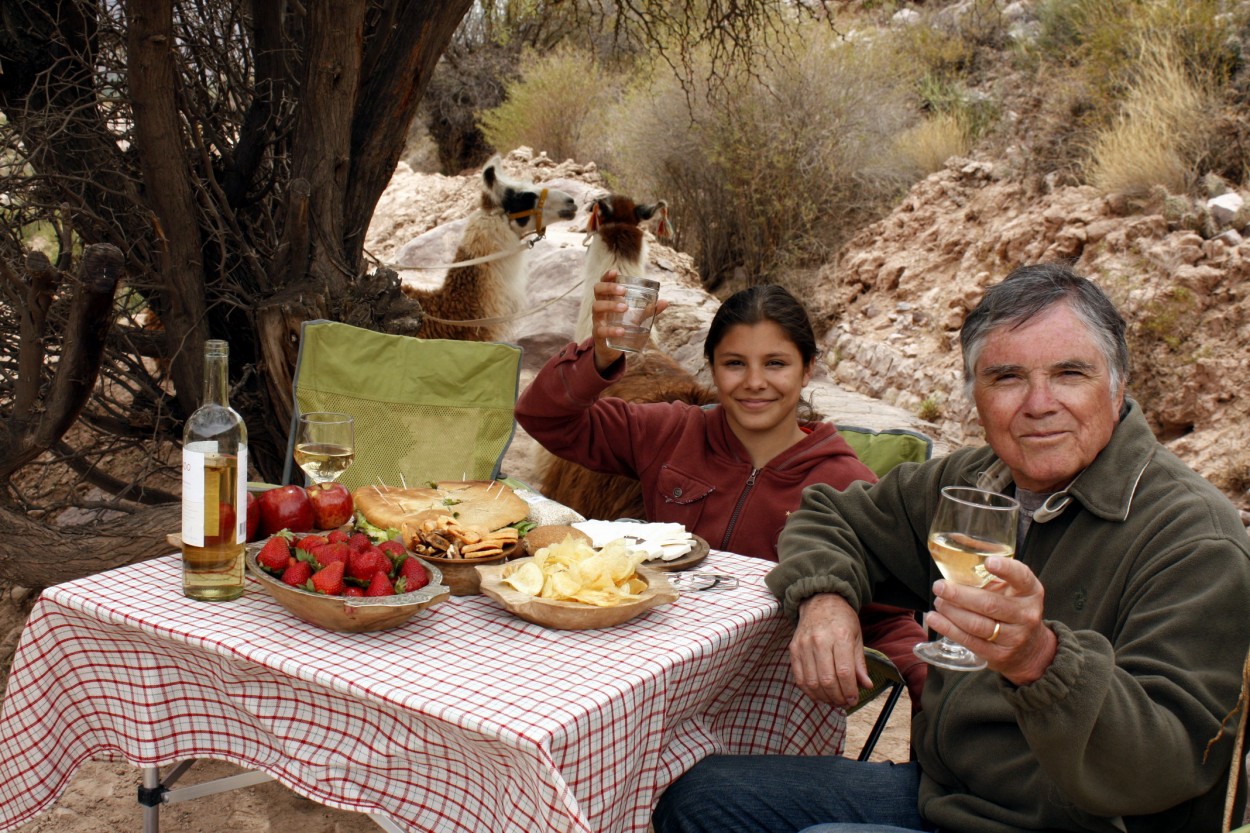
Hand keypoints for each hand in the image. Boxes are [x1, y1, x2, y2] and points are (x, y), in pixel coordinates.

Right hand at [591, 269, 669, 371]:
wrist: (612, 348)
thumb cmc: (623, 326)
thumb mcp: (636, 317)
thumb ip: (649, 310)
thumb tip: (665, 302)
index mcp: (608, 299)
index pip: (604, 283)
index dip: (607, 276)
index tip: (615, 272)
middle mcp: (600, 306)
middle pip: (597, 290)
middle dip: (609, 288)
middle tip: (624, 291)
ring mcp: (598, 320)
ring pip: (597, 307)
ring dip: (610, 305)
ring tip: (625, 307)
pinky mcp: (598, 334)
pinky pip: (601, 330)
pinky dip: (611, 330)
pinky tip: (622, 330)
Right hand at [788, 593, 873, 707]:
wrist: (819, 601)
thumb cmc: (842, 620)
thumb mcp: (857, 637)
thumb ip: (860, 663)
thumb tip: (866, 685)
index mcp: (840, 636)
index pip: (844, 672)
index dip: (849, 691)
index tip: (854, 699)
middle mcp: (820, 640)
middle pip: (827, 680)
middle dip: (838, 697)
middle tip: (844, 703)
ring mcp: (804, 645)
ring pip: (812, 682)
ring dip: (824, 697)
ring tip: (833, 700)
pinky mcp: (794, 649)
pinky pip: (799, 678)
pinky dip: (809, 691)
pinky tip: (819, 694)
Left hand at [928, 556, 1056, 684]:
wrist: (1030, 649)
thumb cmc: (1013, 609)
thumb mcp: (1012, 590)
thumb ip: (991, 577)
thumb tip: (954, 561)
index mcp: (1030, 592)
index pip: (1022, 578)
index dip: (1006, 569)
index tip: (988, 562)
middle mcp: (1026, 615)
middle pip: (989, 604)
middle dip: (959, 594)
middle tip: (940, 586)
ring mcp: (1014, 637)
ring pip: (977, 624)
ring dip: (951, 612)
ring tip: (938, 602)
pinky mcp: (999, 655)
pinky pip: (970, 641)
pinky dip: (948, 629)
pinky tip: (935, 619)